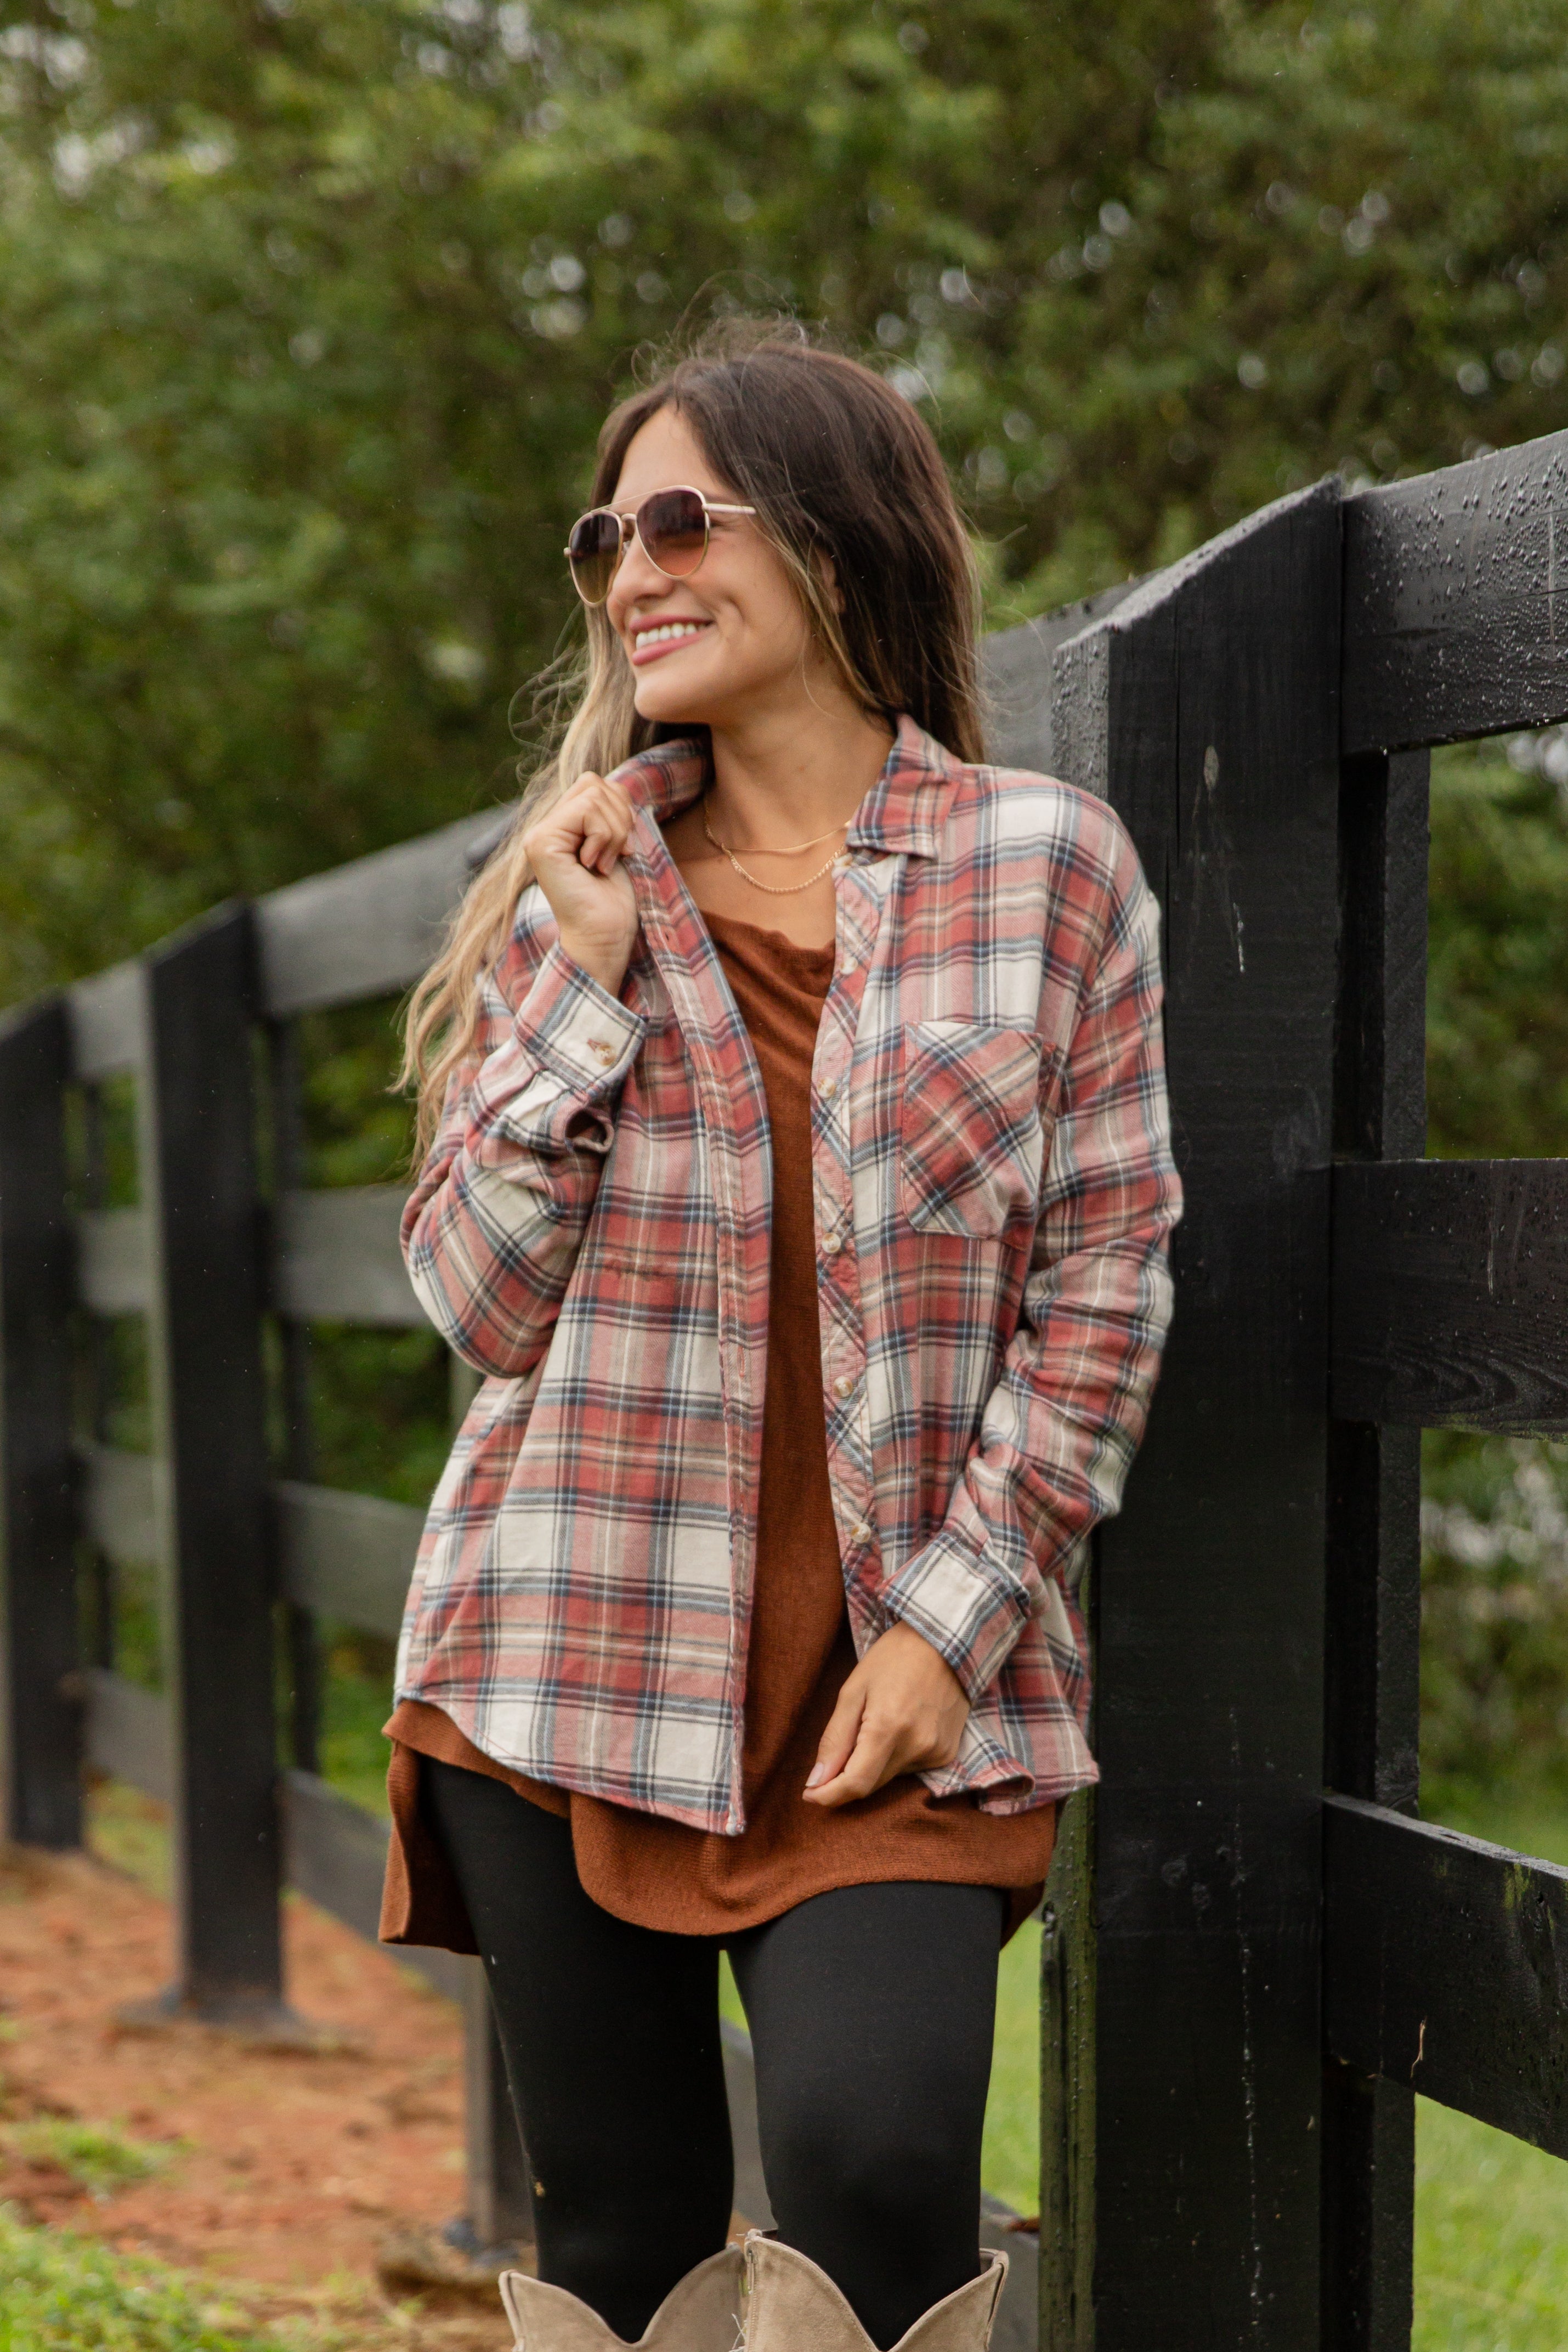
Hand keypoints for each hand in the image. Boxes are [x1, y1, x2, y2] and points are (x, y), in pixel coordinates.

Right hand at [522, 771, 638, 997]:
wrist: (604, 937)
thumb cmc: (614, 901)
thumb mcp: (617, 845)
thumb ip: (610, 814)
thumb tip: (617, 785)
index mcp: (561, 828)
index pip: (595, 784)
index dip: (620, 810)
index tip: (622, 849)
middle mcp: (545, 828)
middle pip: (593, 782)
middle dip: (620, 817)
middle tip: (616, 855)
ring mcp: (539, 835)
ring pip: (593, 794)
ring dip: (614, 832)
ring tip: (605, 864)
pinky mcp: (541, 843)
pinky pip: (587, 810)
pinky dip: (604, 837)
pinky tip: (595, 866)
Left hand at [802, 1622, 968, 1807]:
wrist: (945, 1641)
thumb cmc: (893, 1658)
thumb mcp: (853, 1689)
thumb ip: (834, 1739)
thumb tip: (816, 1781)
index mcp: (887, 1727)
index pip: (855, 1784)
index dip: (829, 1795)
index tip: (810, 1793)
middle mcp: (916, 1746)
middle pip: (871, 1784)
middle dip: (848, 1775)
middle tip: (840, 1747)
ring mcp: (936, 1751)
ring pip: (889, 1777)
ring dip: (874, 1763)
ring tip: (879, 1720)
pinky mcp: (947, 1753)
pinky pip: (910, 1768)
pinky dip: (896, 1756)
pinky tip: (900, 1725)